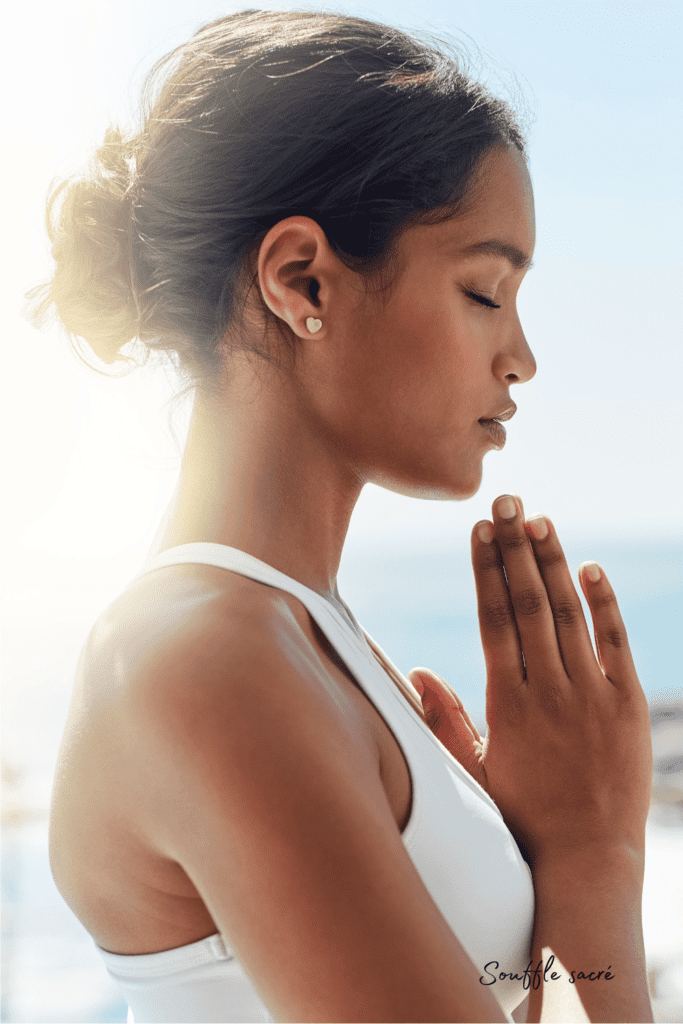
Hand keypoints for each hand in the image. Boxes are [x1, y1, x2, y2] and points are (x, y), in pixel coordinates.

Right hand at [417, 494, 652, 866]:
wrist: (587, 860)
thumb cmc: (523, 817)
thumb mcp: (472, 771)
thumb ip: (445, 718)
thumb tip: (419, 670)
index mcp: (508, 705)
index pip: (495, 619)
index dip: (486, 570)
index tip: (479, 529)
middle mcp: (550, 692)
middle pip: (530, 604)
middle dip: (516, 548)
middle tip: (509, 501)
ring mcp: (593, 696)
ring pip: (569, 614)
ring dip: (555, 564)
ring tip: (541, 520)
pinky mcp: (628, 706)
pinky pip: (616, 643)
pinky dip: (604, 604)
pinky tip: (591, 569)